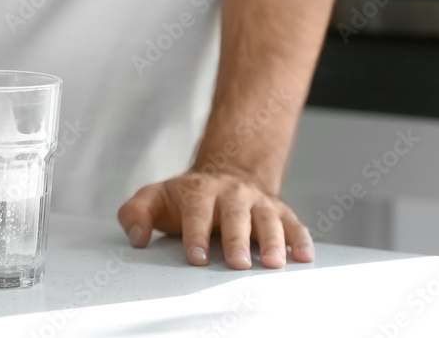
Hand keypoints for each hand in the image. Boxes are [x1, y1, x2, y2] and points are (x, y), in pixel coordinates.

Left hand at [117, 169, 314, 269]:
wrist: (222, 175)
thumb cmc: (184, 198)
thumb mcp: (153, 198)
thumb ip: (135, 214)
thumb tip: (136, 236)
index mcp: (198, 191)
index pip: (197, 212)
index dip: (196, 235)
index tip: (197, 257)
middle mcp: (230, 193)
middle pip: (235, 216)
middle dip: (236, 240)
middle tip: (237, 263)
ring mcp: (256, 201)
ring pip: (267, 219)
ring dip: (272, 240)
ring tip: (273, 263)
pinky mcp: (278, 210)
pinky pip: (292, 223)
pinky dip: (300, 238)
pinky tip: (304, 256)